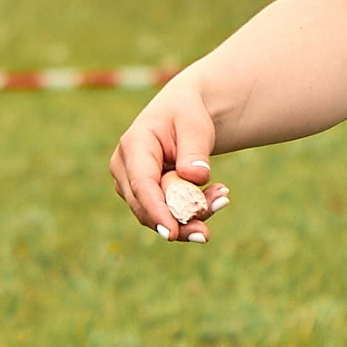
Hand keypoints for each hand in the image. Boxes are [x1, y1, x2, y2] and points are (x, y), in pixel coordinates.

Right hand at [109, 82, 229, 242]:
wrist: (183, 113)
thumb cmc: (188, 114)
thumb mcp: (195, 125)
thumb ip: (195, 150)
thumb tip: (196, 178)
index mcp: (133, 145)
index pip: (142, 184)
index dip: (156, 210)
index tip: (172, 233)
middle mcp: (124, 168)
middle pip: (146, 206)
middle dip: (178, 221)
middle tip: (207, 233)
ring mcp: (130, 183)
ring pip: (156, 213)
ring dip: (190, 216)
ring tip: (222, 200)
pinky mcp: (143, 194)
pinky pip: (165, 211)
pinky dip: (190, 211)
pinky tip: (216, 200)